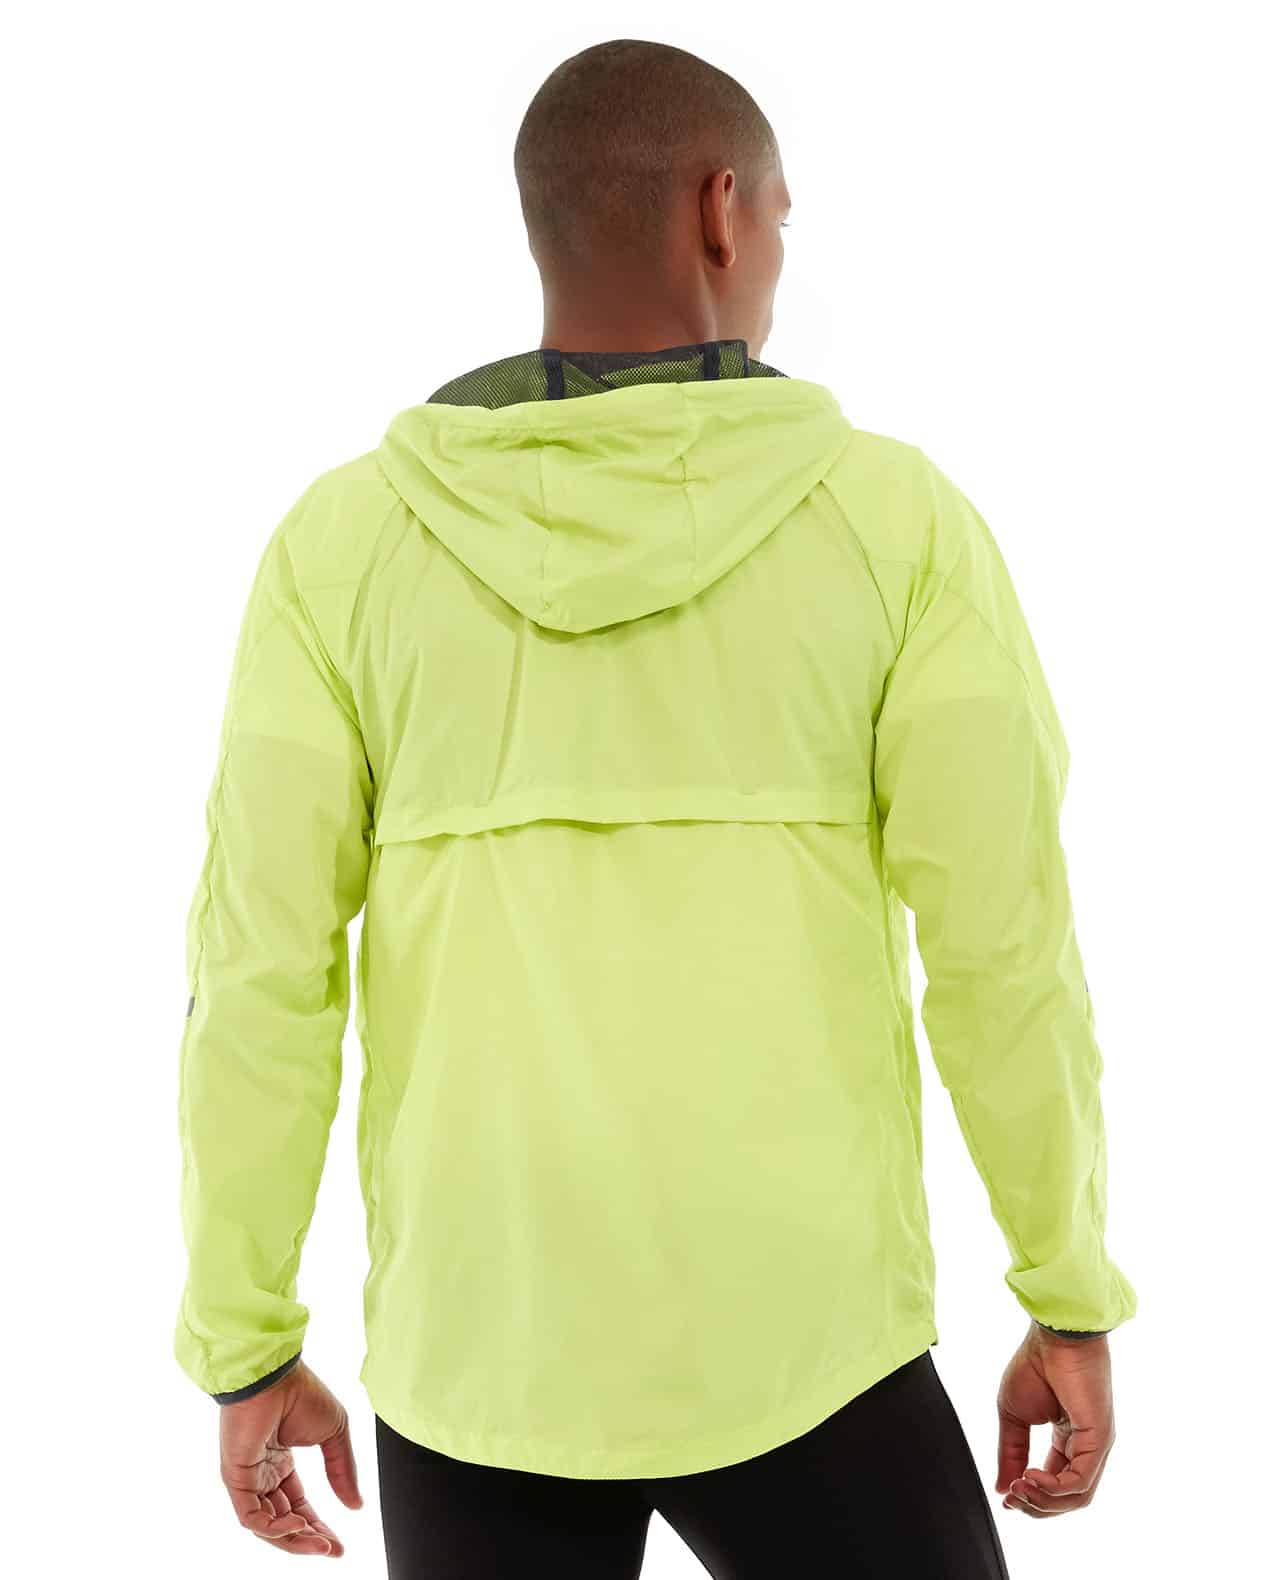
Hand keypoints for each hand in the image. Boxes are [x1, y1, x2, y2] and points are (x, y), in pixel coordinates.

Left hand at [219, 1357, 363, 1555]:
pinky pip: (251, 1517)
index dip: (319, 1526)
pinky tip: (299, 1524)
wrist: (276, 1374)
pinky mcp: (236, 1478)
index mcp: (282, 1462)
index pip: (299, 1506)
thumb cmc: (302, 1393)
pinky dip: (275, 1528)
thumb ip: (343, 1470)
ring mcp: (248, 1478)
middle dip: (308, 1540)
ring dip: (295, 1539)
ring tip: (321, 1544)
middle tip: (332, 1551)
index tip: (339, 1545)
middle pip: (284, 1521)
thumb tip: (356, 1506)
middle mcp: (263, 1474)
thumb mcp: (335, 1434)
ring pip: (267, 1526)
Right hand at [994, 1322, 1115, 1516]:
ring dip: (1044, 1502)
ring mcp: (1095, 1445)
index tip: (1005, 1498)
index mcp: (1066, 1439)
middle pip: (1067, 1498)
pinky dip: (1054, 1488)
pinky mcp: (1100, 1440)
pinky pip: (1080, 1480)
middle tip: (1011, 1499)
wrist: (1053, 1335)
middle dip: (1036, 1505)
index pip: (1053, 1483)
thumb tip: (1002, 1488)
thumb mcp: (1012, 1415)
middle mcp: (1084, 1446)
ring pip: (1077, 1497)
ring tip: (1018, 1489)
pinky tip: (1030, 1477)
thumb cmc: (1034, 1365)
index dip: (1030, 1497)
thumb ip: (1010, 1453)